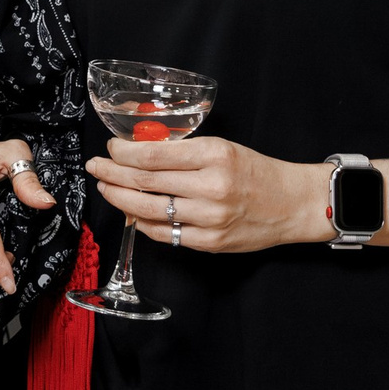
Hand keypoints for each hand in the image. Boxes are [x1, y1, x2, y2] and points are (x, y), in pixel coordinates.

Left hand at [92, 134, 322, 255]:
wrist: (292, 202)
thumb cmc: (256, 171)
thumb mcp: (222, 147)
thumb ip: (183, 152)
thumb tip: (138, 155)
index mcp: (214, 155)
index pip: (152, 155)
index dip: (122, 153)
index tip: (110, 149)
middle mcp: (211, 186)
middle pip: (145, 182)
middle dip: (112, 174)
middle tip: (96, 168)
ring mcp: (210, 218)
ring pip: (149, 210)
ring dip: (120, 199)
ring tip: (106, 189)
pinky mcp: (211, 243)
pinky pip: (166, 234)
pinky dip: (143, 224)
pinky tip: (132, 214)